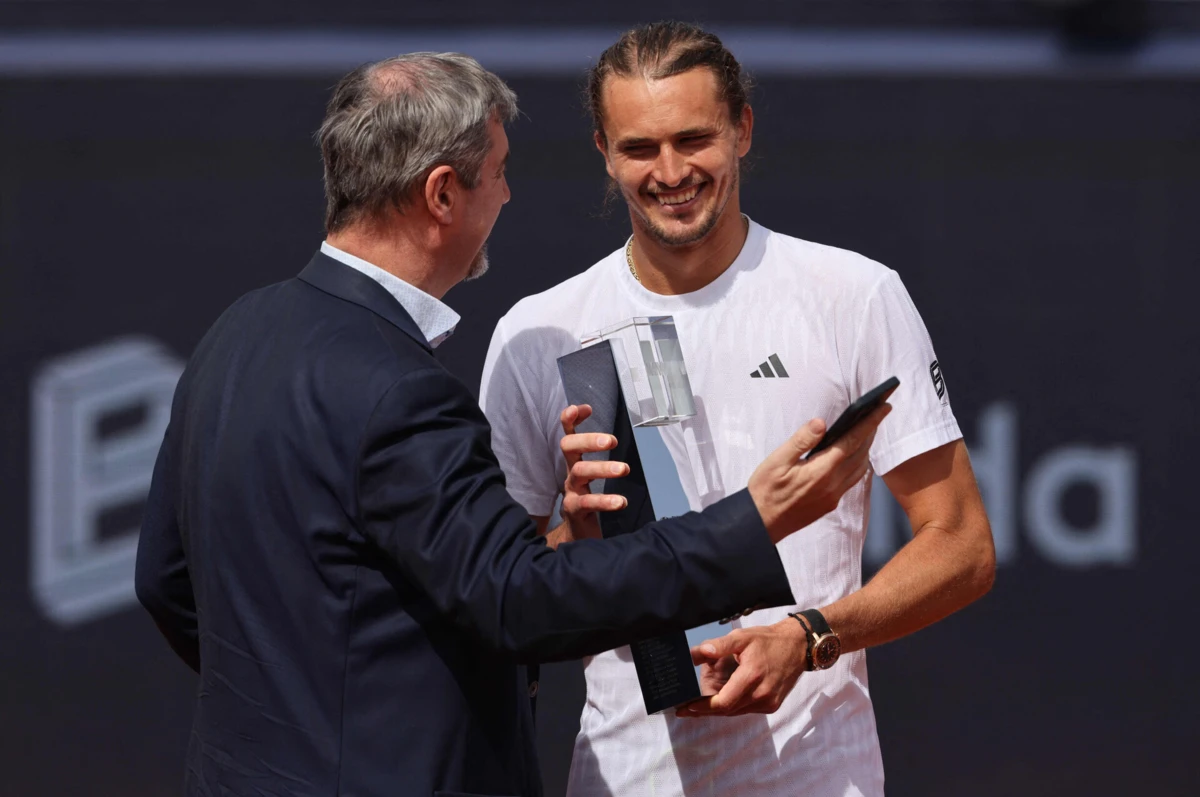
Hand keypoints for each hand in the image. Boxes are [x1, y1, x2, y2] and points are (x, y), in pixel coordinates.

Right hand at [547, 404, 628, 545]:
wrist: (577, 540)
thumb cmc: (590, 505)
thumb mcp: (595, 480)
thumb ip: (606, 463)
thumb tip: (626, 447)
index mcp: (576, 462)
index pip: (569, 435)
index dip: (572, 419)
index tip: (587, 408)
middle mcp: (571, 473)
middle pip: (569, 447)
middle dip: (588, 439)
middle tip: (612, 440)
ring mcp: (570, 491)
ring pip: (580, 471)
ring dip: (603, 468)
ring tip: (625, 469)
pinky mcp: (573, 511)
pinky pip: (586, 502)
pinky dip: (604, 500)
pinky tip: (620, 502)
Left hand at [677, 619, 808, 716]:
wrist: (798, 646)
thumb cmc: (768, 640)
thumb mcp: (742, 637)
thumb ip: (719, 645)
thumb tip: (697, 652)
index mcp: (752, 676)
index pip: (723, 702)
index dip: (703, 707)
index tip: (686, 707)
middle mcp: (761, 694)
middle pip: (727, 710)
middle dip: (705, 710)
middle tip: (685, 709)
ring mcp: (768, 702)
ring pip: (736, 712)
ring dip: (718, 710)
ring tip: (698, 706)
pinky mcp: (772, 705)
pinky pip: (747, 710)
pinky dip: (733, 707)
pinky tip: (721, 701)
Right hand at [749, 403, 890, 543]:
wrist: (761, 524)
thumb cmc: (765, 490)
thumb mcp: (777, 461)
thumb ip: (801, 441)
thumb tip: (821, 423)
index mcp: (822, 471)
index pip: (853, 441)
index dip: (870, 422)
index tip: (884, 407)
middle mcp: (833, 485)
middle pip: (861, 454)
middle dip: (871, 432)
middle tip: (877, 413)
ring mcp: (833, 496)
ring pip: (860, 468)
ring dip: (866, 449)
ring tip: (866, 432)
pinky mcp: (830, 504)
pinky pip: (852, 480)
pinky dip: (858, 464)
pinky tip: (852, 458)